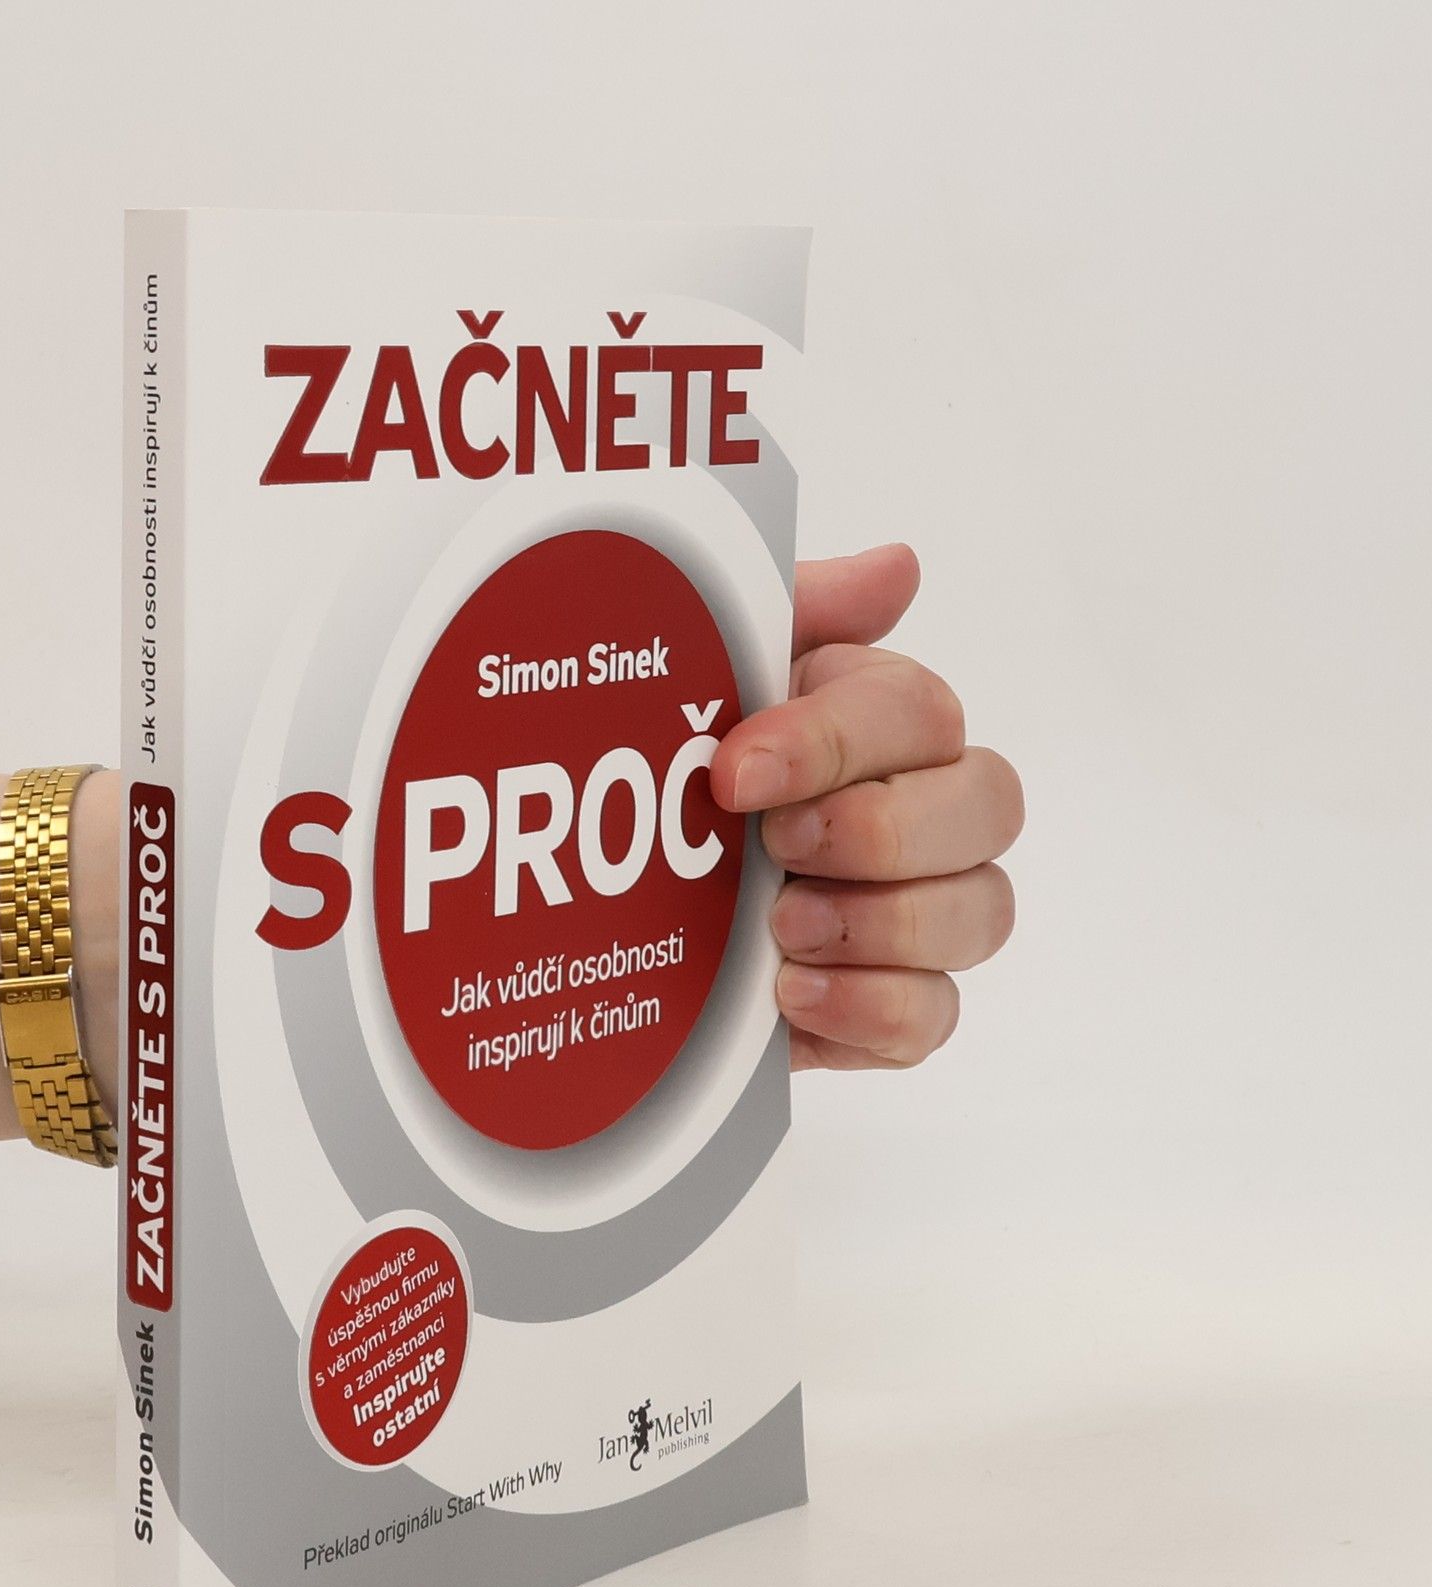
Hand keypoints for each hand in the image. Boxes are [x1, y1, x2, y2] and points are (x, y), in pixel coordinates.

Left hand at [710, 545, 1022, 1070]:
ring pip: (984, 912)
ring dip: (884, 922)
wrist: (597, 913)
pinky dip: (873, 1007)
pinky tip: (792, 993)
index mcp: (875, 723)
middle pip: (990, 805)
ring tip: (781, 929)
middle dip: (882, 830)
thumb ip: (798, 616)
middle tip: (776, 850)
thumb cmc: (664, 780)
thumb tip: (897, 567)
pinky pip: (936, 1018)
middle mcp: (918, 811)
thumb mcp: (705, 678)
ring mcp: (915, 915)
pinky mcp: (887, 1008)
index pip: (921, 711)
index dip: (837, 742)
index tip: (736, 773)